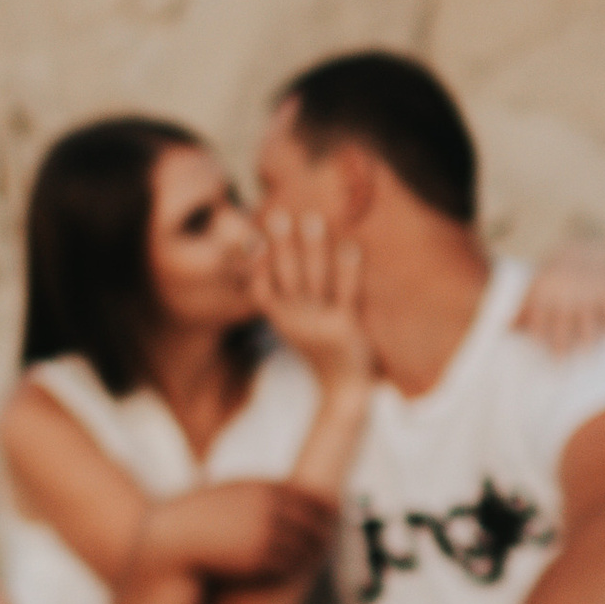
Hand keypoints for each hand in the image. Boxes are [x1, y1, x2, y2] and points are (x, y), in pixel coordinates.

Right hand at [151, 478, 335, 585]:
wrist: (167, 545)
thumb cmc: (190, 525)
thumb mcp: (222, 497)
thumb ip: (251, 495)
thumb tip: (277, 499)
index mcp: (259, 488)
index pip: (309, 498)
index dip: (325, 511)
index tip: (332, 520)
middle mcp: (266, 505)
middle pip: (314, 522)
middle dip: (324, 535)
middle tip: (329, 544)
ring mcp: (264, 530)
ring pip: (306, 546)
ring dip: (310, 556)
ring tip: (312, 561)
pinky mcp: (258, 556)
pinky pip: (289, 566)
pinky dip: (292, 570)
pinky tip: (287, 573)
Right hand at [256, 210, 375, 398]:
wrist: (344, 390)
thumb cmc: (320, 352)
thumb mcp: (295, 329)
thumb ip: (285, 302)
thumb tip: (281, 265)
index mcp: (282, 320)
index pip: (261, 289)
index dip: (255, 264)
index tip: (253, 236)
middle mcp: (296, 320)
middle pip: (286, 277)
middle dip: (282, 245)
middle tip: (279, 214)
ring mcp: (320, 323)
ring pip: (314, 279)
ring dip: (312, 248)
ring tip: (312, 219)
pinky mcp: (346, 328)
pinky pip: (346, 294)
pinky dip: (348, 270)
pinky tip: (351, 247)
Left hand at [514, 232, 604, 353]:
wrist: (586, 245)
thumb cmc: (556, 272)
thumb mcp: (536, 285)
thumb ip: (522, 309)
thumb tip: (503, 330)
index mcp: (545, 293)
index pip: (539, 320)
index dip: (537, 337)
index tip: (537, 355)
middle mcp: (566, 295)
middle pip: (562, 326)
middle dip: (560, 346)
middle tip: (559, 368)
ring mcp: (588, 294)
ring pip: (587, 323)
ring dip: (588, 341)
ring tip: (587, 358)